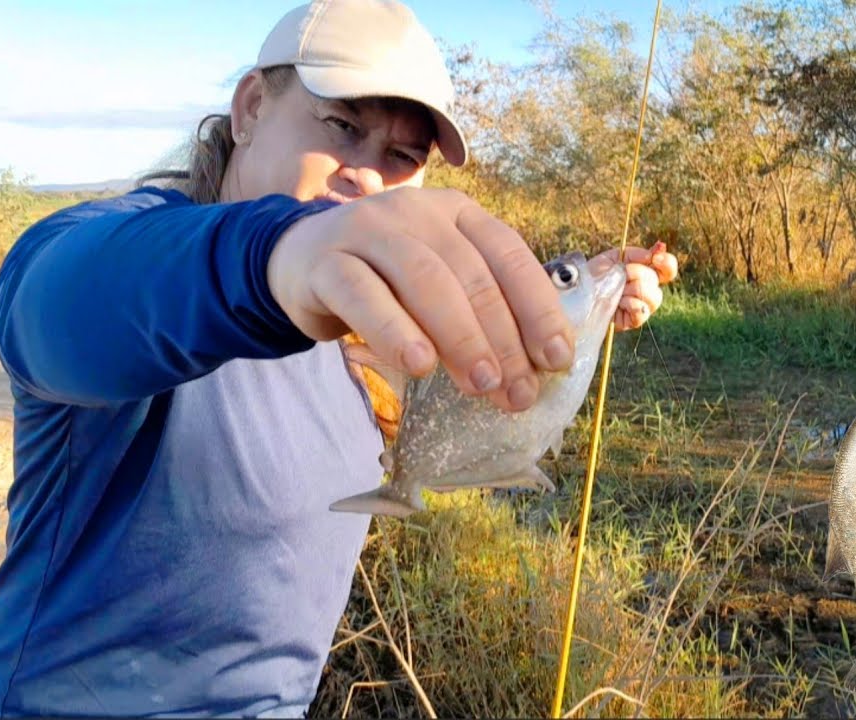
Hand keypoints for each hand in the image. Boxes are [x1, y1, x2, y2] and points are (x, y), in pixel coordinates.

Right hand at [267, 187, 575, 412]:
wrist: (300, 262)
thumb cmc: (387, 282)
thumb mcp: (441, 283)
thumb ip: (483, 308)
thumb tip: (537, 366)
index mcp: (458, 213)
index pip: (509, 254)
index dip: (538, 308)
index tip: (556, 359)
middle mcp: (417, 211)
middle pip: (470, 274)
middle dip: (502, 337)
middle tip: (517, 392)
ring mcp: (368, 229)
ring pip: (423, 279)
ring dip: (460, 337)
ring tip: (481, 385)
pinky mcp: (326, 260)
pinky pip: (363, 295)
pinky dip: (394, 331)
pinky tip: (419, 366)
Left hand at [589, 242, 679, 330]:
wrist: (578, 291)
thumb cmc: (595, 274)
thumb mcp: (613, 257)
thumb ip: (635, 254)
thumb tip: (653, 254)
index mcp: (645, 273)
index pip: (668, 269)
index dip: (667, 263)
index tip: (655, 257)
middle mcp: (647, 291)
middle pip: (656, 280)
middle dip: (636, 273)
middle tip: (620, 274)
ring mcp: (641, 307)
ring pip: (652, 296)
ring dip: (632, 289)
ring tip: (617, 290)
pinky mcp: (633, 321)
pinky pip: (641, 311)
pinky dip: (629, 303)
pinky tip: (618, 302)